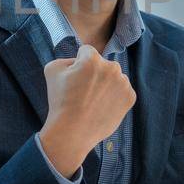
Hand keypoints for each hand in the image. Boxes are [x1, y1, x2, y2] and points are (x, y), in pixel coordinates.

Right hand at [37, 45, 136, 177]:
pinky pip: (122, 91)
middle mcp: (112, 67)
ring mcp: (123, 83)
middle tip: (84, 92)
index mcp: (92, 59)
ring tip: (93, 101)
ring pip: (114, 77)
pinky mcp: (130, 97)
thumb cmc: (60, 101)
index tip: (75, 79)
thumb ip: (66, 58)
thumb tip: (79, 61)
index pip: (87, 52)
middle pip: (103, 64)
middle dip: (95, 74)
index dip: (78, 65)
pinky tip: (102, 106)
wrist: (72, 132)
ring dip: (106, 84)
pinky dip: (115, 97)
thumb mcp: (52, 70)